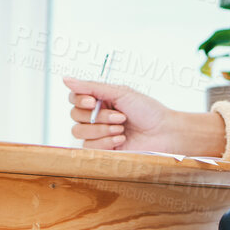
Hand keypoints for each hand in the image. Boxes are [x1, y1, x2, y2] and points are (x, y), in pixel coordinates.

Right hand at [62, 77, 225, 156]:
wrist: (164, 132)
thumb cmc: (148, 111)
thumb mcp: (120, 93)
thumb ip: (92, 87)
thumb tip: (65, 79)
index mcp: (100, 101)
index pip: (74, 98)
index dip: (79, 99)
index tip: (94, 101)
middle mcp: (96, 117)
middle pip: (74, 115)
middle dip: (98, 116)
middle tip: (121, 117)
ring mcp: (98, 135)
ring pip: (79, 131)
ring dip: (102, 129)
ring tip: (122, 129)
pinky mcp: (102, 151)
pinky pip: (89, 146)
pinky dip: (105, 141)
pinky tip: (121, 140)